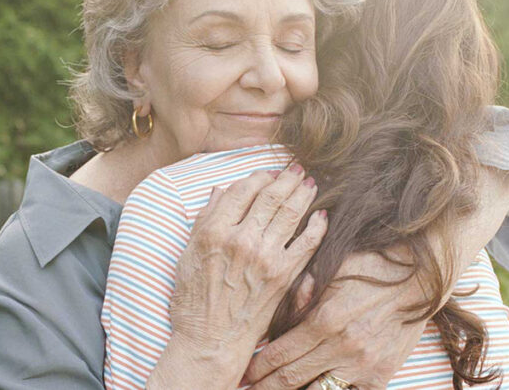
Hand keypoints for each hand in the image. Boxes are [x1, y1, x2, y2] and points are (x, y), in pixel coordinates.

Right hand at [149, 166, 326, 389]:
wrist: (210, 340)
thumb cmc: (192, 300)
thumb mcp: (187, 255)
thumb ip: (204, 220)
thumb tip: (220, 191)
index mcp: (214, 231)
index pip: (241, 190)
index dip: (257, 176)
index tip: (267, 172)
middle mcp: (241, 240)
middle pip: (270, 196)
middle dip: (286, 178)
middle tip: (297, 168)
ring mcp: (265, 257)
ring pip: (291, 214)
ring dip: (303, 194)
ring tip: (311, 183)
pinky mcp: (283, 276)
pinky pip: (307, 244)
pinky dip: (317, 226)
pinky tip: (322, 216)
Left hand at [244, 251, 428, 389]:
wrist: (419, 275)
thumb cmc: (367, 266)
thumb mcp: (329, 271)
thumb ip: (300, 294)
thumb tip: (274, 315)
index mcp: (324, 320)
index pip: (279, 354)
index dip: (257, 367)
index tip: (242, 374)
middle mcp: (342, 347)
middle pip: (291, 379)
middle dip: (265, 387)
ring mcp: (363, 365)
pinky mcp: (381, 375)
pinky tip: (313, 389)